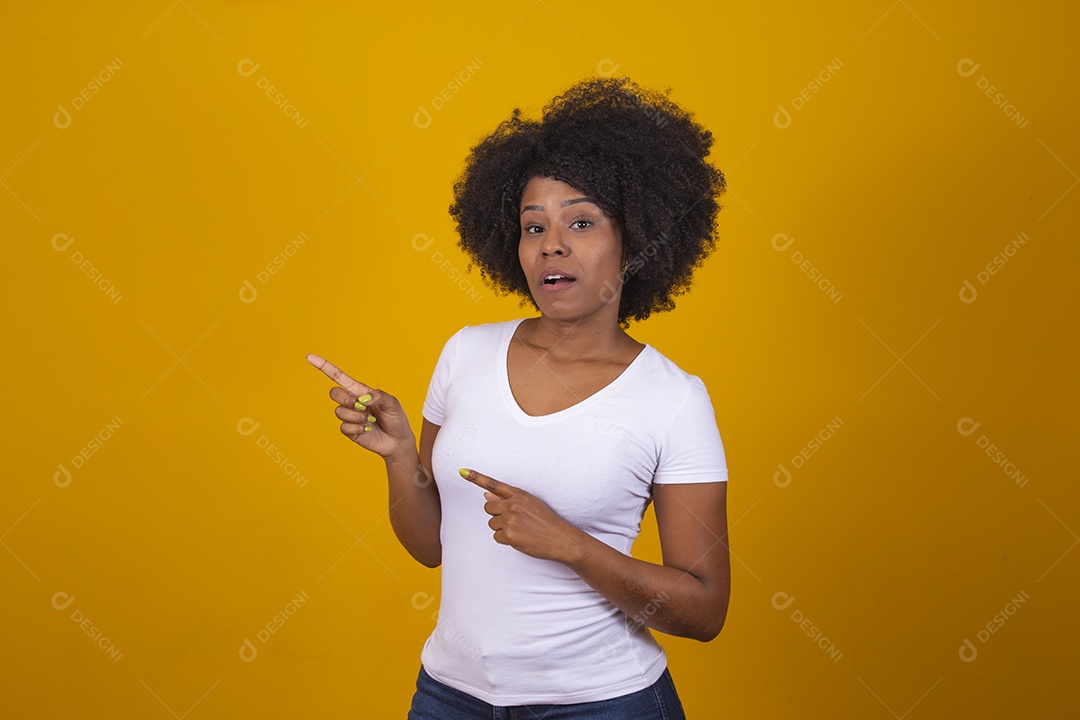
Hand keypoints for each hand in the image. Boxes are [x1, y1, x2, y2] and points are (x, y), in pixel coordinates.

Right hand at [306, 354, 414, 459]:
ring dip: (357, 417)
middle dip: (346, 399)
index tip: (310, 357)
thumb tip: (363, 398)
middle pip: (334, 393)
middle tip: (362, 407)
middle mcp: (352, 402)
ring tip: (371, 421)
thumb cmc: (396, 418)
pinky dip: (357, 428)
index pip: (339, 376)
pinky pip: (344, 427)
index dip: (324, 366)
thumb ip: (379, 396)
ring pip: (340, 412)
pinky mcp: (349, 430)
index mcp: (360, 390)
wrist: (398, 440)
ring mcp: (349, 416)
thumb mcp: (393, 403)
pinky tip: (367, 430)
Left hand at [459, 468, 583, 562]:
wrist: (561, 539)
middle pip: (488, 508)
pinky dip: (505, 540)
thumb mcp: (530, 504)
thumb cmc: (547, 521)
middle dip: (496, 515)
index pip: (494, 484)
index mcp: (519, 495)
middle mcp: (513, 505)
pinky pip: (496, 537)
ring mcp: (510, 520)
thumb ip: (508, 499)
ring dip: (502, 528)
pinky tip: (519, 539)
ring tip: (520, 530)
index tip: (462, 471)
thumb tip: (486, 496)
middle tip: (512, 521)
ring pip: (492, 524)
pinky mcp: (509, 535)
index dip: (476, 478)